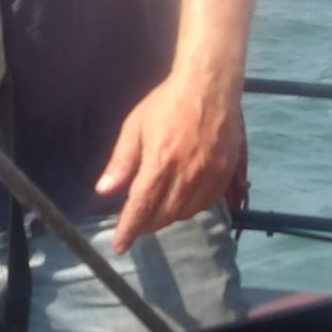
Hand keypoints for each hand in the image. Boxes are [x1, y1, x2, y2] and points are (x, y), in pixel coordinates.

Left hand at [94, 67, 244, 255]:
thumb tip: (104, 191)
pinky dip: (192, 208)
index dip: (129, 230)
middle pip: (164, 215)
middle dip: (147, 225)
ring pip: (187, 213)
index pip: (141, 207)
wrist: (209, 85)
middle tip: (136, 224)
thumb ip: (121, 163)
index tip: (120, 246)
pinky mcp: (227, 173)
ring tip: (156, 212)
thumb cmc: (166, 103)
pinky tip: (181, 201)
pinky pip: (208, 203)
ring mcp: (210, 175)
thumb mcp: (134, 128)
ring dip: (168, 217)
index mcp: (161, 163)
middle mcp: (187, 174)